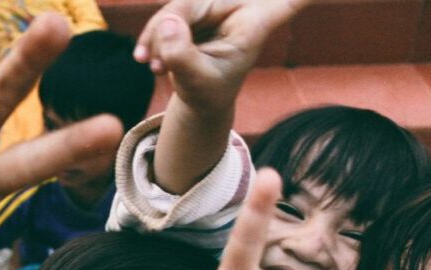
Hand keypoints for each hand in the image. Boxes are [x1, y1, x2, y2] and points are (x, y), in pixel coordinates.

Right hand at [133, 0, 309, 113]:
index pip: (284, 0)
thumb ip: (183, 56)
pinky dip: (153, 37)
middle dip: (169, 28)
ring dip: (157, 36)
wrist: (200, 98)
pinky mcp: (193, 10)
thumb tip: (167, 23)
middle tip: (155, 64)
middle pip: (195, 2)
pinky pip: (166, 14)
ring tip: (155, 67)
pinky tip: (146, 59)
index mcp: (254, 23)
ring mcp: (212, 7)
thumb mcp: (198, 83)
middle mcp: (237, 7)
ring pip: (176, 6)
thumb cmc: (209, 93)